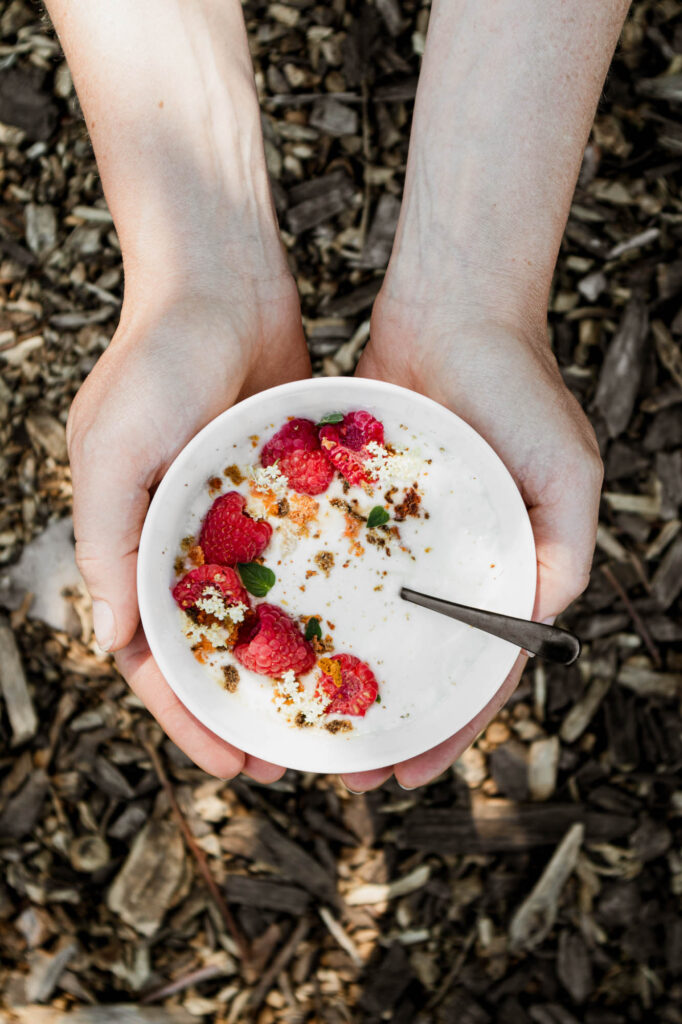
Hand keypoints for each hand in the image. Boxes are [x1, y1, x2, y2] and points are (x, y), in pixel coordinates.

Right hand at [67, 273, 308, 781]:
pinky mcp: (281, 495)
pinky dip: (318, 604)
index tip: (234, 764)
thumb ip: (107, 540)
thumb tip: (111, 640)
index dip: (189, 716)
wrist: (222, 281)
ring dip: (286, 667)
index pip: (155, 656)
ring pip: (260, 617)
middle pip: (212, 650)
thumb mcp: (112, 445)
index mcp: (131, 545)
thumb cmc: (156, 357)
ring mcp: (234, 523)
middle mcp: (180, 543)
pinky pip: (300, 563)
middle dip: (243, 708)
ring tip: (329, 715)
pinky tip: (358, 634)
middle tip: (290, 761)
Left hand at [340, 292, 601, 792]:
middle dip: (388, 718)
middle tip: (345, 769)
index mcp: (508, 569)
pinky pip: (338, 565)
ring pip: (374, 622)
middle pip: (420, 660)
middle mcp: (455, 562)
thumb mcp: (566, 473)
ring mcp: (405, 537)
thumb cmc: (520, 386)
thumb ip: (561, 551)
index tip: (408, 772)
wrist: (457, 308)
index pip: (479, 670)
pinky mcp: (360, 504)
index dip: (449, 725)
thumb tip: (534, 627)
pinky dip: (317, 603)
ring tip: (305, 718)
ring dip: (345, 672)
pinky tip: (281, 636)